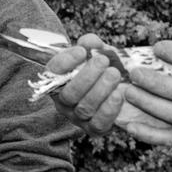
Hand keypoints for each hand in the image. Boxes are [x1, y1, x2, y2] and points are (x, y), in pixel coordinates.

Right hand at [48, 35, 168, 134]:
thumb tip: (90, 42)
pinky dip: (109, 109)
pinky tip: (119, 94)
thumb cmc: (103, 68)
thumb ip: (91, 45)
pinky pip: (98, 124)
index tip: (82, 51)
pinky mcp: (94, 129)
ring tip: (114, 73)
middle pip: (68, 94)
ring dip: (100, 90)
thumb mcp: (96, 53)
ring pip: (84, 108)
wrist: (116, 88)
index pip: (52, 72)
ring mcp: (78, 117)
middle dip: (86, 77)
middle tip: (103, 61)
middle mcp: (64, 101)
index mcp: (58, 80)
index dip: (65, 62)